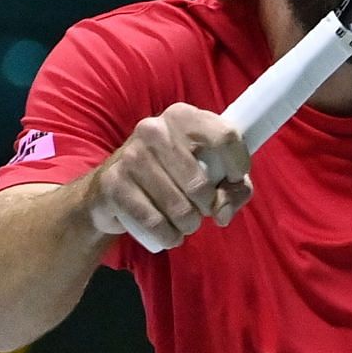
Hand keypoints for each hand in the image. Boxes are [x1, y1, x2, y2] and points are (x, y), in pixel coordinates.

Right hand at [85, 103, 251, 250]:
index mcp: (183, 116)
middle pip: (200, 182)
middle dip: (209, 206)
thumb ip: (235, 188)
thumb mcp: (210, 172)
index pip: (225, 135)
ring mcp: (131, 155)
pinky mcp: (113, 183)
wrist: (114, 188)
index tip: (234, 180)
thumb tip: (223, 212)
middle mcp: (155, 130)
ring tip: (187, 223)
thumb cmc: (173, 175)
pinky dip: (168, 235)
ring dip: (189, 224)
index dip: (237, 165)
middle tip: (204, 210)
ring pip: (179, 206)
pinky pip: (153, 221)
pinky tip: (170, 235)